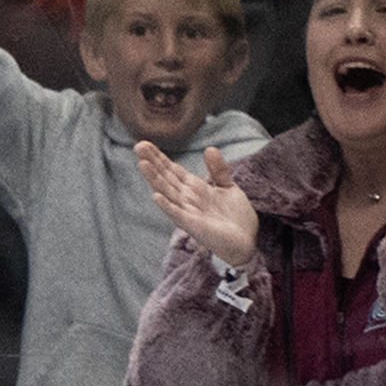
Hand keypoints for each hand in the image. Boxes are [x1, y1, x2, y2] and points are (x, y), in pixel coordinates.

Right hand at [136, 137, 263, 269]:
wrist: (246, 241)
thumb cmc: (235, 218)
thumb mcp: (228, 187)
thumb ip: (217, 169)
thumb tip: (209, 148)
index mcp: (193, 188)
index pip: (172, 170)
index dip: (159, 157)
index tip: (145, 144)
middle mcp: (186, 199)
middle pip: (165, 177)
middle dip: (152, 162)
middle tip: (138, 146)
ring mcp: (188, 212)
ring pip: (167, 192)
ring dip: (154, 179)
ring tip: (142, 164)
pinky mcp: (194, 225)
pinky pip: (178, 214)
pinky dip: (167, 205)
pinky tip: (156, 196)